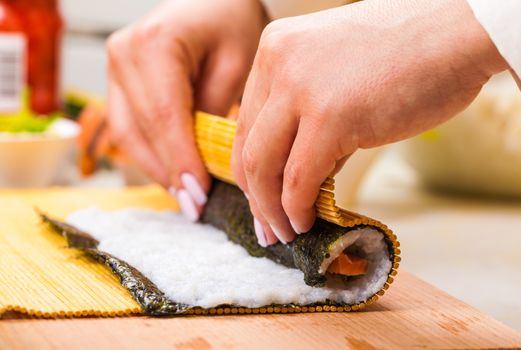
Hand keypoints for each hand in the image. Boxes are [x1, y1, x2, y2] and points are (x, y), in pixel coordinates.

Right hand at [107, 0, 266, 220]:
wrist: (212, 1)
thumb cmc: (232, 24)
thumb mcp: (238, 62)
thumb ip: (215, 111)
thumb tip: (205, 164)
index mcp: (155, 44)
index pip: (165, 115)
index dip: (181, 160)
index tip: (199, 194)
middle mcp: (124, 54)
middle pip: (141, 130)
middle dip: (169, 173)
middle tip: (195, 206)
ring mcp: (115, 69)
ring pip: (128, 135)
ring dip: (156, 170)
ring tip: (186, 199)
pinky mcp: (119, 83)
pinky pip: (128, 129)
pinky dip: (150, 156)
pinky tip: (173, 176)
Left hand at [232, 0, 506, 244]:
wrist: (458, 32)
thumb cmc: (405, 52)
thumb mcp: (334, 73)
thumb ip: (308, 114)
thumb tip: (301, 173)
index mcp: (275, 47)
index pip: (246, 123)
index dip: (249, 170)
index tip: (259, 199)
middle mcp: (278, 63)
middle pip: (248, 148)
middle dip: (255, 198)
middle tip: (268, 229)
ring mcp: (301, 88)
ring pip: (264, 167)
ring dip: (272, 209)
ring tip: (286, 232)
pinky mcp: (331, 117)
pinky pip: (300, 178)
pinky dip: (297, 208)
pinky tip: (306, 221)